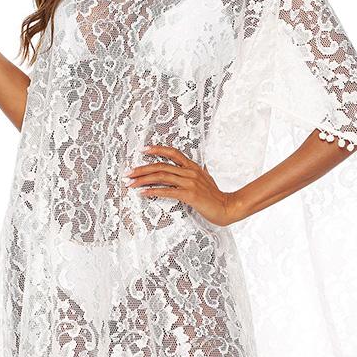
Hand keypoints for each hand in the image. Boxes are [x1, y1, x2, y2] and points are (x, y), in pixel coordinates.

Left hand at [124, 144, 238, 226]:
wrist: (228, 207)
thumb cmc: (215, 196)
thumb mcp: (205, 179)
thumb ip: (195, 173)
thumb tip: (189, 167)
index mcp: (193, 166)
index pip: (173, 153)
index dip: (157, 149)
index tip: (142, 150)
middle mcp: (190, 172)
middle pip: (161, 166)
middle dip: (141, 169)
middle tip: (128, 173)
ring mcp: (190, 182)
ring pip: (161, 176)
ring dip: (143, 180)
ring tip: (131, 183)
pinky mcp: (189, 195)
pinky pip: (167, 191)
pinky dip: (153, 191)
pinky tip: (143, 193)